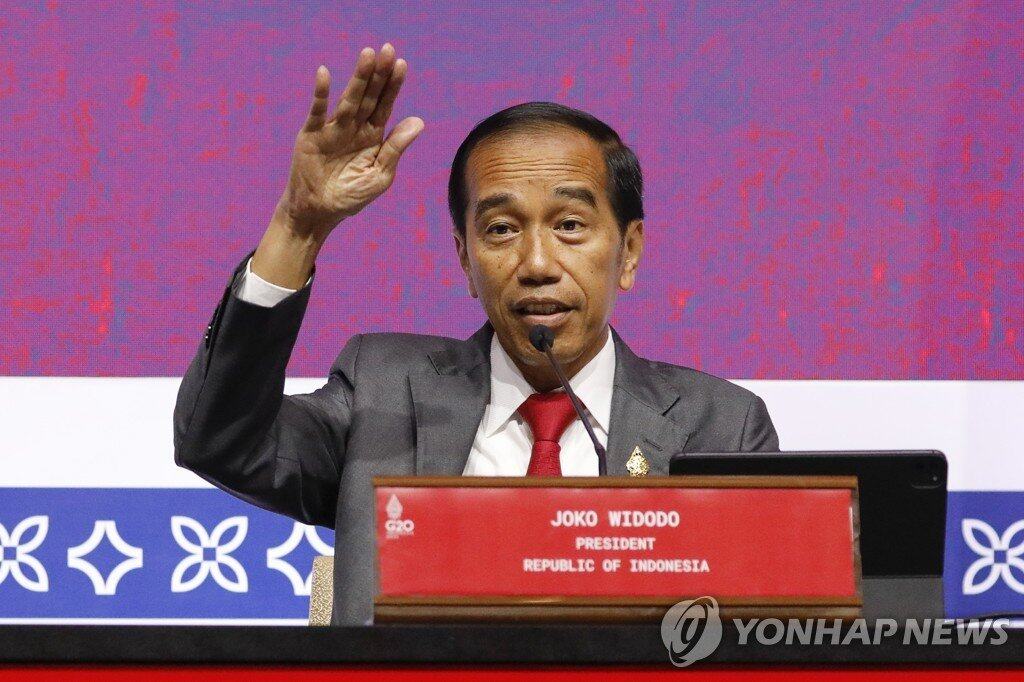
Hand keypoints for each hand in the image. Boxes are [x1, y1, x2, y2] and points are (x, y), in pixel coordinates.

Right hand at [252, 44, 422, 287]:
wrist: (318, 213)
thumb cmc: (351, 196)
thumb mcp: (380, 175)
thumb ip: (396, 148)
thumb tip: (419, 121)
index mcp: (373, 137)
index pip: (386, 105)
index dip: (393, 85)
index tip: (402, 64)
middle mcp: (354, 128)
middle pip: (369, 96)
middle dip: (378, 74)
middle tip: (387, 49)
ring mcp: (332, 129)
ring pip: (348, 99)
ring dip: (358, 78)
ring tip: (367, 55)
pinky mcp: (311, 135)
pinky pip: (317, 112)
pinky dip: (320, 94)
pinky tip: (325, 73)